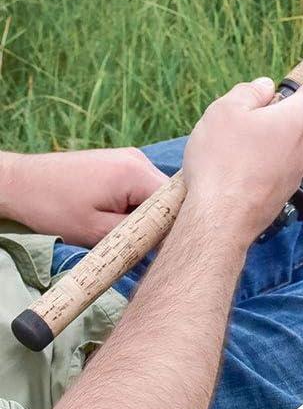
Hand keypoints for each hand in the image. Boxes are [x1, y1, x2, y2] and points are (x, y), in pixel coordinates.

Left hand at [0, 147, 167, 245]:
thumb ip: (139, 236)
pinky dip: (139, 206)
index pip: (178, 204)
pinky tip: (121, 218)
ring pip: (159, 195)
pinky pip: (145, 189)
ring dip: (150, 216)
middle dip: (162, 223)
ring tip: (126, 230)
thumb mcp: (98, 231)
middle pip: (172, 198)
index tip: (162, 249)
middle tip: (143, 244)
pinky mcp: (122, 163)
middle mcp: (139, 159)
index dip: (176, 230)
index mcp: (135, 173)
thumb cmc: (51, 207)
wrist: (18, 183)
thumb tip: (169, 243)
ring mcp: (131, 158)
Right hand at [181, 58, 302, 244]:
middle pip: (289, 119)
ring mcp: (296, 172)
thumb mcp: (225, 111)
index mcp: (295, 120)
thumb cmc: (222, 162)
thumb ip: (249, 93)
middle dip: (267, 117)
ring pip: (278, 144)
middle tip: (234, 128)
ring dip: (258, 144)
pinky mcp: (284, 192)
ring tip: (228, 157)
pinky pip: (271, 167)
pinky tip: (233, 174)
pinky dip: (254, 166)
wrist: (221, 219)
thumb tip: (266, 90)